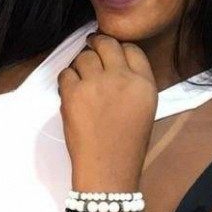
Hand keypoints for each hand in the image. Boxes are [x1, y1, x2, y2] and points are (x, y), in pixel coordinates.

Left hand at [57, 32, 157, 185]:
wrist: (108, 168)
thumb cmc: (127, 145)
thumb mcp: (145, 109)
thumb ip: (133, 83)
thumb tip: (113, 65)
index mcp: (144, 83)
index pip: (132, 49)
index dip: (118, 48)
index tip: (110, 54)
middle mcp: (122, 77)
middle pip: (107, 44)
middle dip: (97, 44)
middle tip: (90, 48)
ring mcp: (96, 83)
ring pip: (84, 57)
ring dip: (80, 64)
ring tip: (81, 79)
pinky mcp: (73, 93)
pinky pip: (66, 73)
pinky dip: (67, 80)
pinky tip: (71, 92)